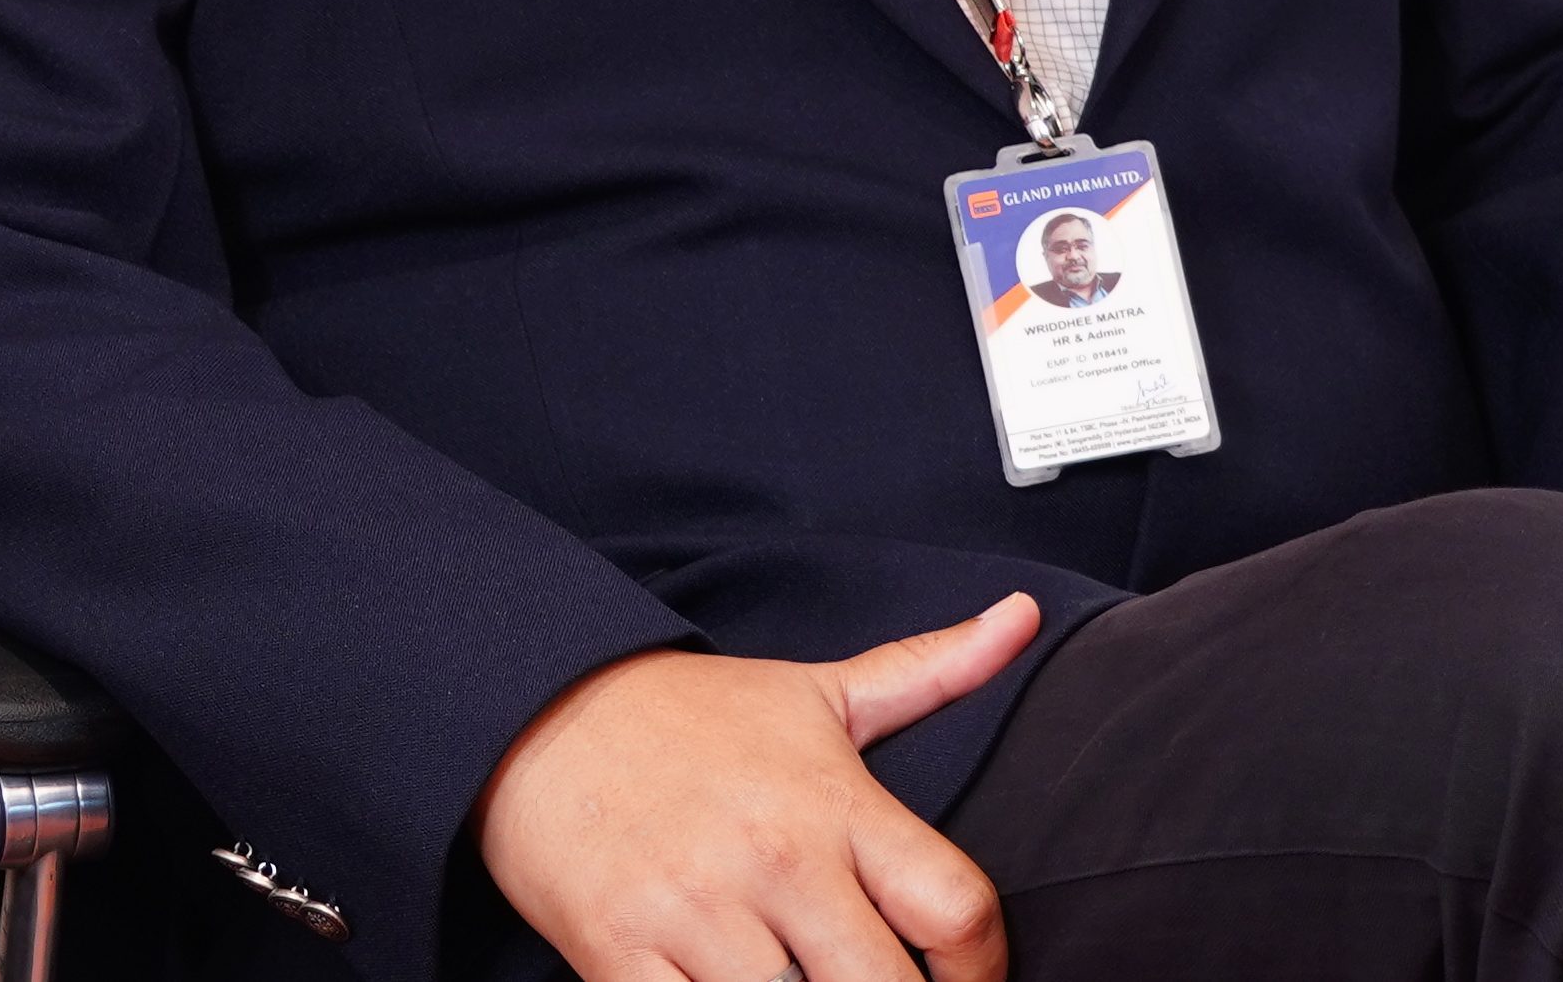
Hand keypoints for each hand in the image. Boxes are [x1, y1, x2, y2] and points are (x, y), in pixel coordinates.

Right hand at [472, 592, 1042, 981]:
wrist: (539, 706)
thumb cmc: (689, 714)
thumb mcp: (817, 690)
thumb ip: (930, 670)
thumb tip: (1023, 616)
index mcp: (834, 800)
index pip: (955, 907)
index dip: (986, 971)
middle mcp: (776, 858)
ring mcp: (696, 912)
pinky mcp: (619, 958)